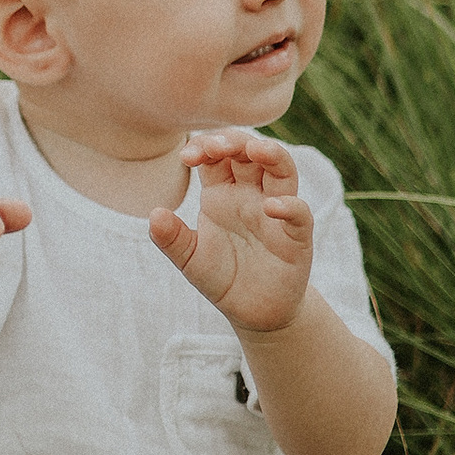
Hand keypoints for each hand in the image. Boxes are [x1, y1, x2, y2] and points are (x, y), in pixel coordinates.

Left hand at [149, 131, 312, 337]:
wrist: (255, 312)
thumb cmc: (222, 277)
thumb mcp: (190, 259)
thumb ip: (172, 238)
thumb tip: (154, 214)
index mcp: (222, 193)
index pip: (215, 156)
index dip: (204, 147)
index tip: (186, 156)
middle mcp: (251, 195)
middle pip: (249, 153)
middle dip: (234, 141)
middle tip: (215, 146)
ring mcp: (276, 213)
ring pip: (282, 170)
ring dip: (272, 155)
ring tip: (256, 150)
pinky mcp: (296, 237)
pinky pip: (299, 214)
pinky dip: (289, 206)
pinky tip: (272, 206)